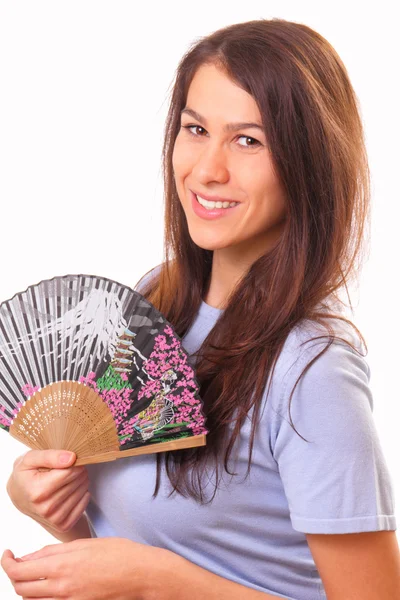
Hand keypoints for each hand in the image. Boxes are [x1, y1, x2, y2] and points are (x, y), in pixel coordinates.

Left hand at [1, 537, 167, 598]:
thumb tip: (31, 556)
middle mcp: (62, 587)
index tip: (8, 554)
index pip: (19, 570)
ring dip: (26, 588)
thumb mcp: (85, 544)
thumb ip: (55, 551)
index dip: (7, 562)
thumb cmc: (120, 554)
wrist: (142, 575)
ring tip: (32, 574)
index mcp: (63, 565)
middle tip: (16, 563)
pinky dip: (42, 598)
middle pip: (20, 588)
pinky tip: (48, 585)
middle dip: (13, 575)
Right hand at [6, 449, 89, 532]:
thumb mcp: (29, 459)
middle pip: (77, 481)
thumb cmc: (26, 476)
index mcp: (37, 491)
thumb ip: (49, 456)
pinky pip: (84, 504)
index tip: (69, 460)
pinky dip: (82, 494)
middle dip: (78, 471)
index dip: (74, 463)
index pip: (69, 472)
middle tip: (69, 469)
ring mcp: (55, 519)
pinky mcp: (63, 525)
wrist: (20, 498)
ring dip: (81, 481)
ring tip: (68, 479)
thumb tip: (71, 458)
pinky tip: (71, 490)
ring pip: (83, 491)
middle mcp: (46, 508)